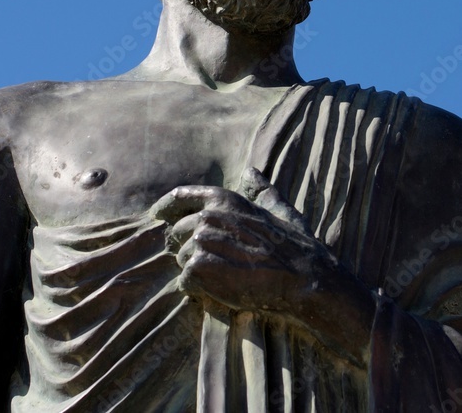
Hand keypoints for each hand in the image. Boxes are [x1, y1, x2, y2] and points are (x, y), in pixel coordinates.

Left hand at [149, 168, 374, 363]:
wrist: (303, 278)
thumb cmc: (296, 245)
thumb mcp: (279, 210)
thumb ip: (261, 190)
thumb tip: (251, 171)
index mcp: (223, 198)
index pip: (178, 198)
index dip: (165, 208)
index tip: (158, 217)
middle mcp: (207, 215)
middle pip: (176, 234)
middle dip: (190, 248)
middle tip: (217, 263)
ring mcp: (200, 242)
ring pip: (181, 260)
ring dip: (197, 271)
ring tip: (226, 276)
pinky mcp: (198, 269)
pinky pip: (185, 282)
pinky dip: (200, 290)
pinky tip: (223, 289)